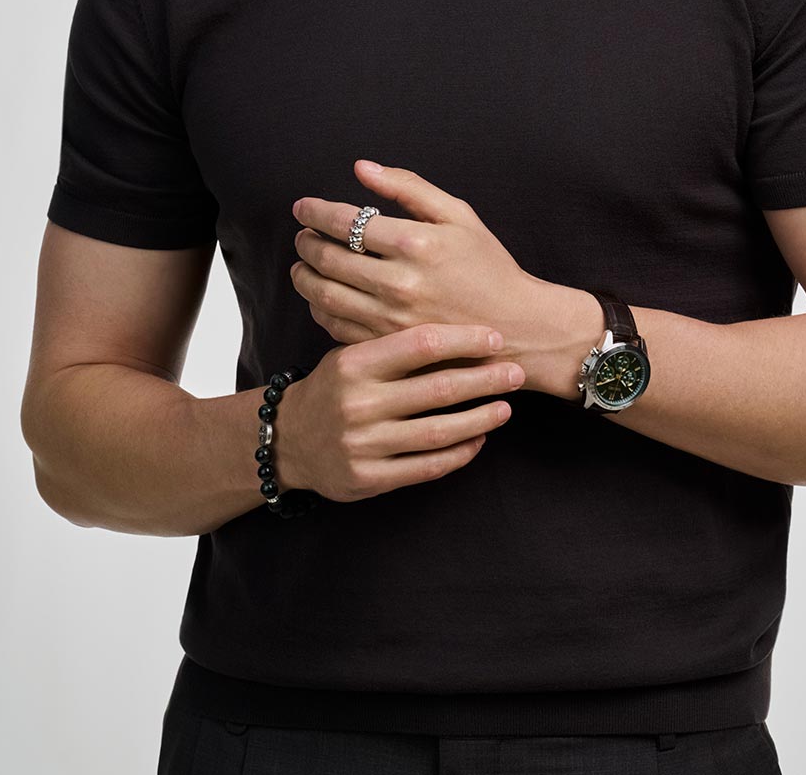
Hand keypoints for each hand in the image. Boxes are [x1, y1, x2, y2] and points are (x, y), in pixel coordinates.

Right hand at [276, 324, 525, 502]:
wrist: (288, 439)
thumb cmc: (335, 386)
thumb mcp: (352, 355)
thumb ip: (395, 346)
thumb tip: (460, 328)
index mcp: (355, 363)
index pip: (421, 344)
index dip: (464, 340)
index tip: (495, 338)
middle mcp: (359, 403)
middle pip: (438, 388)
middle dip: (485, 379)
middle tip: (517, 372)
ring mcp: (363, 444)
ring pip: (438, 431)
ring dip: (479, 419)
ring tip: (505, 408)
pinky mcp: (368, 478)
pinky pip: (426, 467)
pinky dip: (459, 453)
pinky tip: (479, 440)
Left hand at [289, 159, 541, 369]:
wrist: (515, 327)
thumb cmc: (487, 267)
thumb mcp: (458, 215)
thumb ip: (408, 187)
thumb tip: (362, 168)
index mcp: (415, 243)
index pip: (346, 221)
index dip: (316, 212)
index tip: (303, 207)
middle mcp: (398, 282)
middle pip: (328, 258)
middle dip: (306, 242)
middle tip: (301, 235)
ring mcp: (390, 319)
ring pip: (325, 294)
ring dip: (304, 276)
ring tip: (302, 264)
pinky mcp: (387, 345)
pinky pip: (336, 325)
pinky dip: (319, 308)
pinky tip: (320, 295)